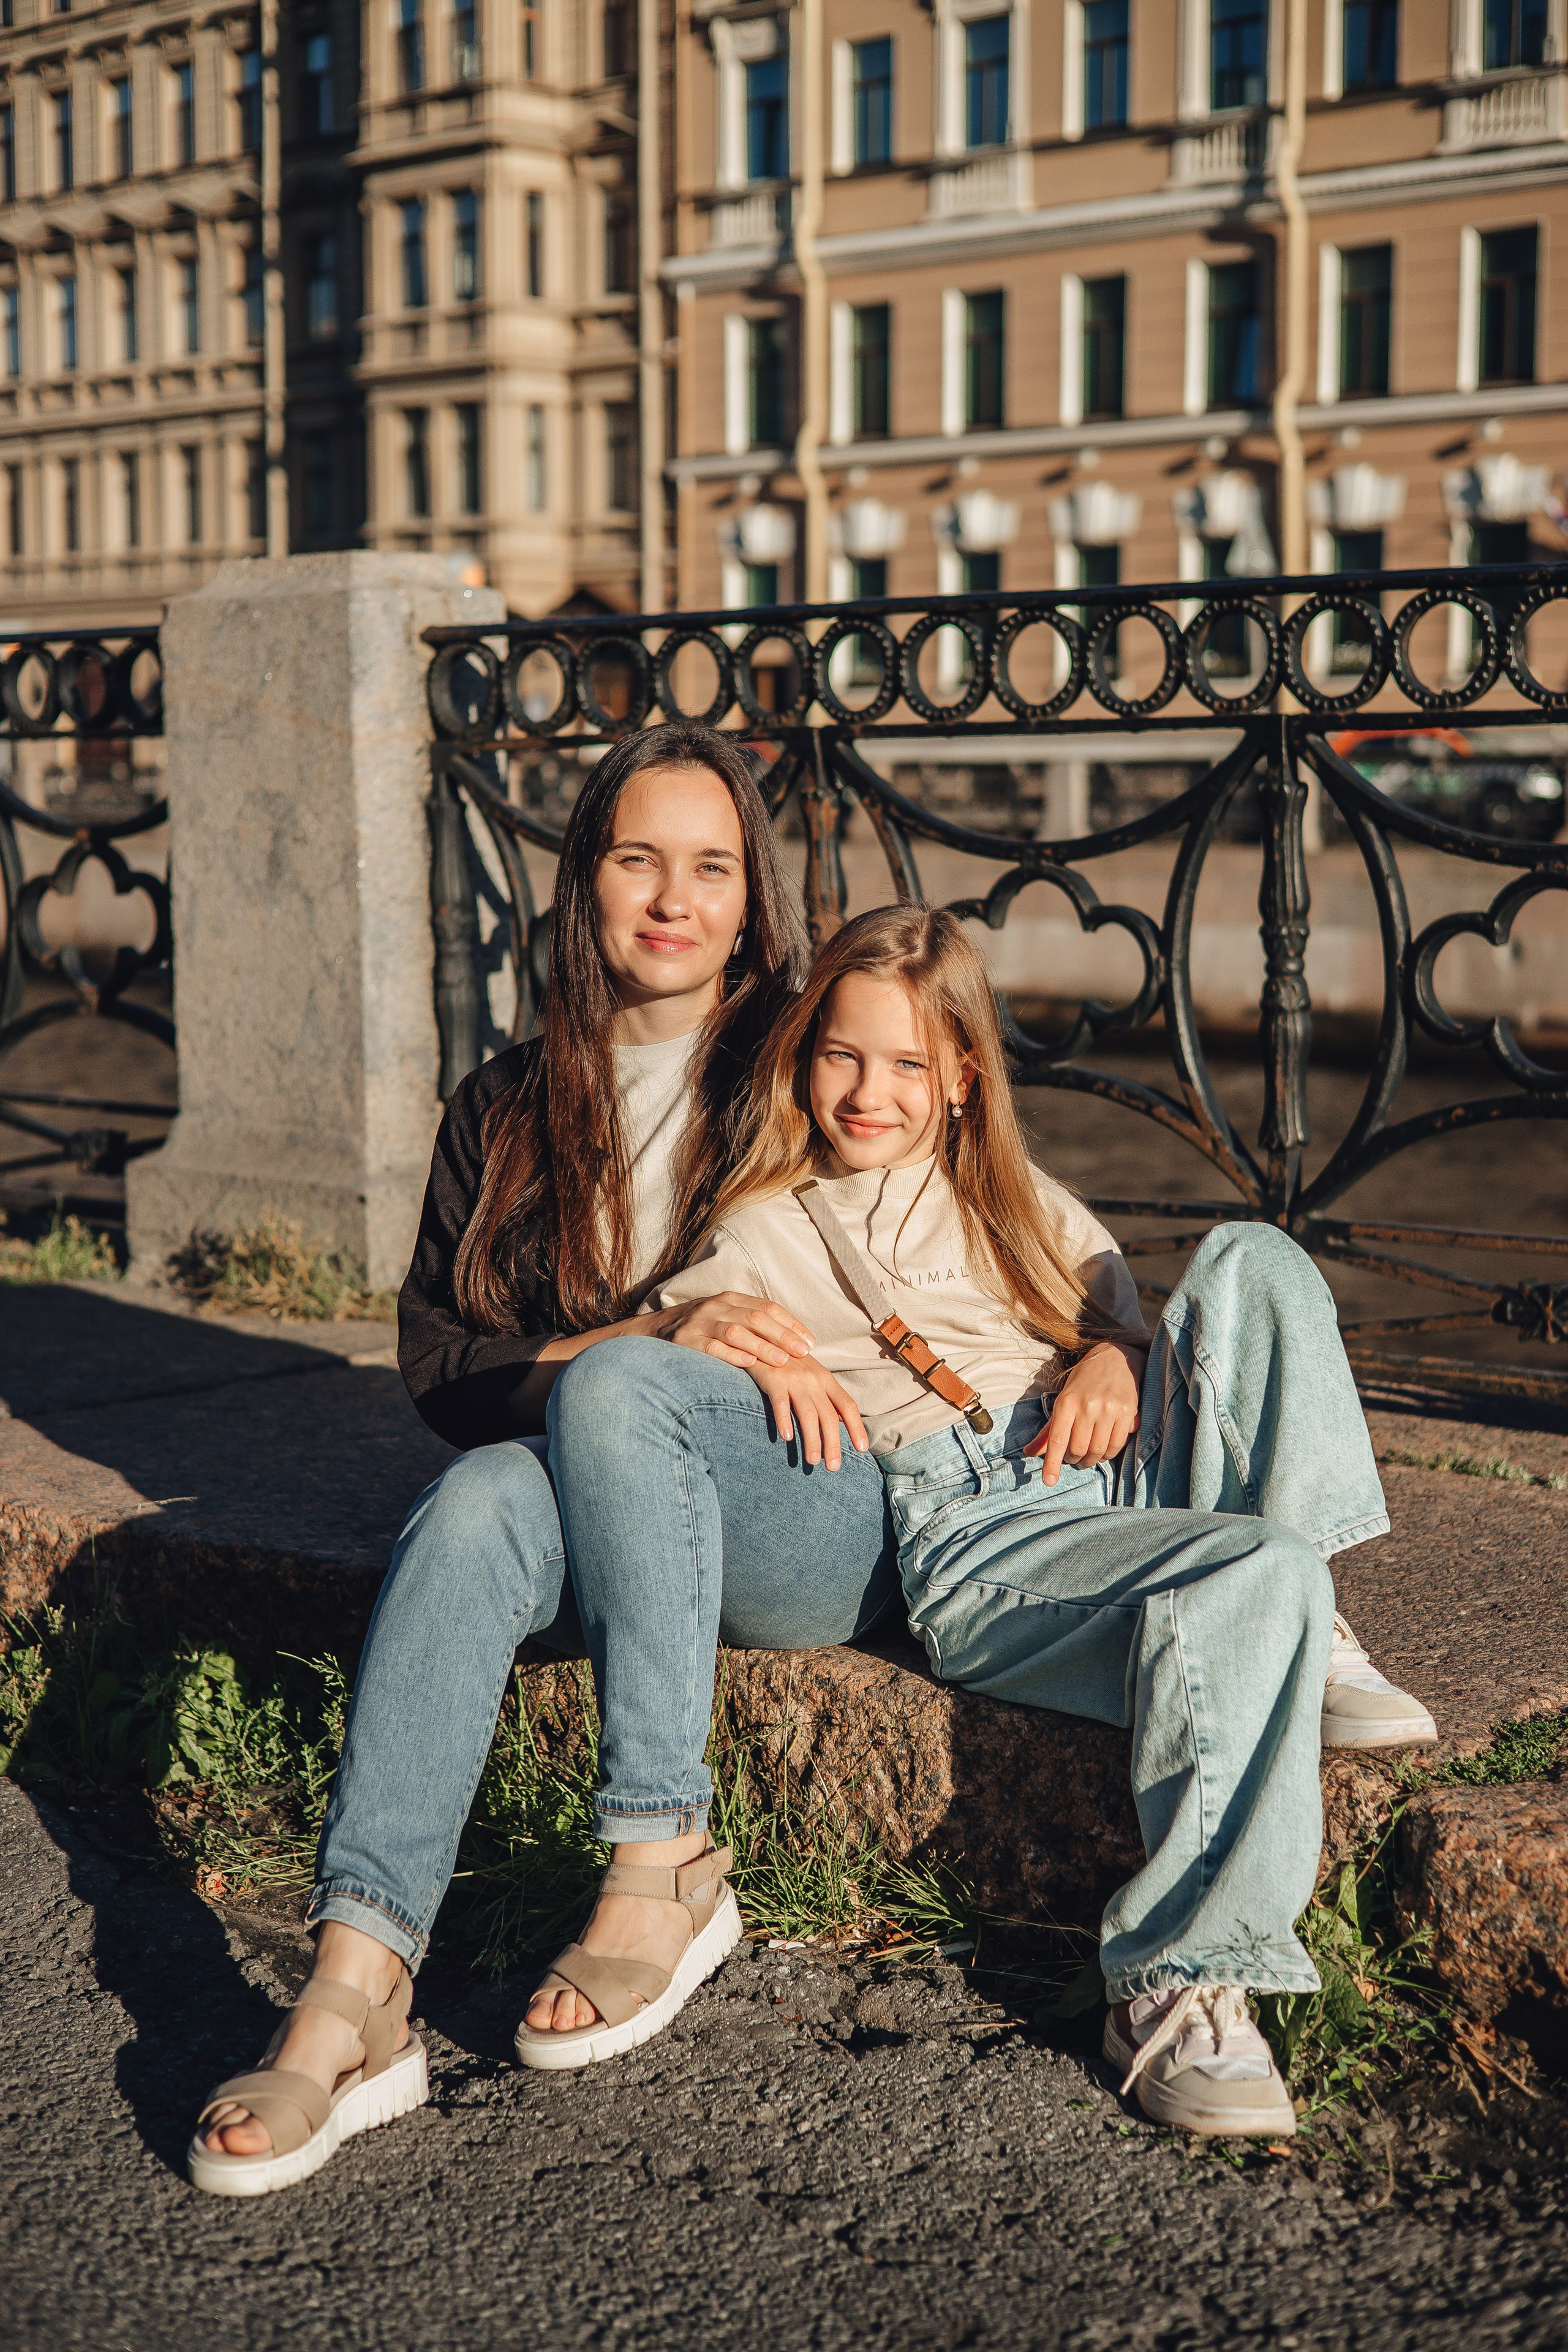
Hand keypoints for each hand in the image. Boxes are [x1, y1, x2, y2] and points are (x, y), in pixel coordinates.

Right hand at [651, 1292, 815, 1369]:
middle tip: (803, 1352)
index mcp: (729, 1299)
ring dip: (762, 1346)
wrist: (653, 1331)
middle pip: (756, 1318)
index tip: (810, 1342)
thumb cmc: (700, 1330)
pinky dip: (731, 1355)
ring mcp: (699, 1323)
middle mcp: (716, 1307)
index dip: (791, 1324)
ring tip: (782, 1360)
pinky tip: (749, 1363)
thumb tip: (792, 1341)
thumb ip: (751, 1324)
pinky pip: (711, 1347)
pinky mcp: (685, 1342)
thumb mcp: (724, 1318)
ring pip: (736, 1332)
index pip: (767, 1308)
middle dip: (783, 1335)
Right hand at [744, 1357, 867, 1470]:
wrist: (762, 1338)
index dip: (857, 1427)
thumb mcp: (813, 1375)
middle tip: (834, 1467)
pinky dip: (784, 1421)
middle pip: (829, 1416)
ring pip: (808, 1415)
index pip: (848, 1406)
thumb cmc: (789, 1361)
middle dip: (833, 1444)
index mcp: (826, 1380)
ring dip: (812, 1440)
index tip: (862, 1449)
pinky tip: (786, 1439)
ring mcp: (794, 1379)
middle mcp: (814, 1380)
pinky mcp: (773, 1379)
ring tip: (813, 1461)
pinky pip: (781, 1403)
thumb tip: (844, 1422)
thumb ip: (827, 1396)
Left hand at [1024, 1341, 1144, 1486]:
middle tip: (1074, 1459)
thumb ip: (1049, 1430)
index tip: (1048, 1481)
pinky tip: (1105, 1450)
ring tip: (1088, 1457)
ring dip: (1091, 1460)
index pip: (1058, 1440)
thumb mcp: (1063, 1399)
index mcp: (1067, 1402)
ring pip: (1098, 1451)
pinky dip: (1109, 1454)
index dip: (1052, 1463)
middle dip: (1074, 1461)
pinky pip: (1117, 1444)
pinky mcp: (1128, 1412)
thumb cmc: (1084, 1381)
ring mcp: (1109, 1409)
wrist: (1116, 1357)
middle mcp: (1088, 1406)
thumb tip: (1030, 1453)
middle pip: (1078, 1449)